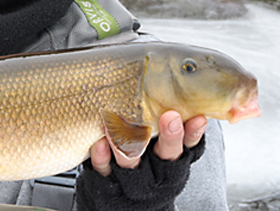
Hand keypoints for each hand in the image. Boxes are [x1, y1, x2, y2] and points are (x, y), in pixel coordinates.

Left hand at [90, 111, 206, 176]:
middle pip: (165, 154)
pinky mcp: (108, 177)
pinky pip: (104, 169)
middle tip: (170, 116)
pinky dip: (102, 157)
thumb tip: (185, 102)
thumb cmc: (146, 161)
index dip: (193, 134)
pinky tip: (100, 144)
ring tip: (123, 126)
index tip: (198, 118)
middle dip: (170, 136)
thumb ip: (171, 127)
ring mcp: (130, 174)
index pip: (187, 145)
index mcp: (170, 160)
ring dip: (127, 143)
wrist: (125, 195)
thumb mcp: (162, 147)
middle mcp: (154, 169)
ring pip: (132, 161)